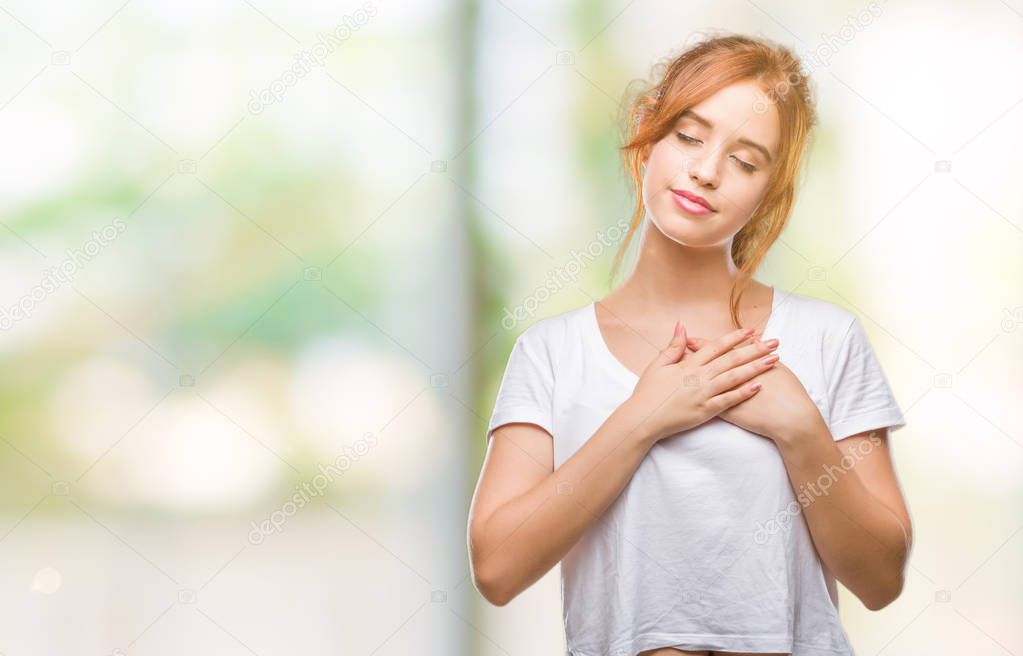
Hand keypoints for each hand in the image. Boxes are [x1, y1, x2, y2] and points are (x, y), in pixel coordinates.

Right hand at [626, 321, 781, 443]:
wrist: (642, 418)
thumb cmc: (648, 392)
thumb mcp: (658, 365)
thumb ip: (673, 346)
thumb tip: (681, 325)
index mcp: (688, 364)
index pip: (716, 347)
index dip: (735, 338)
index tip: (751, 331)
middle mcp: (699, 377)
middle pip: (731, 360)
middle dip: (754, 350)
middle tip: (774, 343)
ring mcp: (704, 394)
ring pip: (734, 377)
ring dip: (755, 368)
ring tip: (774, 361)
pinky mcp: (706, 411)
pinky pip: (728, 400)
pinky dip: (743, 393)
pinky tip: (759, 386)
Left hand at [685, 333, 826, 441]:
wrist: (789, 417)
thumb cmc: (787, 391)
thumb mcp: (776, 366)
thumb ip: (760, 353)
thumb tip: (754, 339)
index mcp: (740, 364)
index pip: (717, 350)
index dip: (703, 344)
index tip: (690, 339)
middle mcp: (728, 377)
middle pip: (704, 364)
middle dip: (690, 359)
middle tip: (677, 353)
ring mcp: (724, 395)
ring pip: (700, 384)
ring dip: (689, 378)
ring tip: (678, 372)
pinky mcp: (725, 411)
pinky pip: (706, 404)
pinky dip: (696, 398)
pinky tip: (687, 397)